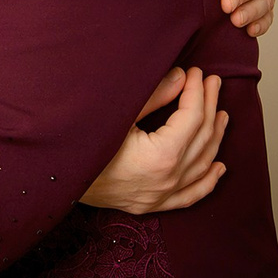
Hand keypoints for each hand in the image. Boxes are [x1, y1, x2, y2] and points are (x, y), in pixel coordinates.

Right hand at [79, 68, 228, 213]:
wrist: (55, 180)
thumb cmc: (81, 144)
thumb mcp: (116, 114)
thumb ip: (153, 96)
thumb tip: (181, 77)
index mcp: (162, 156)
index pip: (192, 117)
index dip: (197, 91)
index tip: (196, 72)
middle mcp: (168, 179)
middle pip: (202, 137)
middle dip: (209, 105)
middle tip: (211, 82)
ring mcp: (161, 196)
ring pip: (202, 165)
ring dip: (215, 137)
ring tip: (222, 114)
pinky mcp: (152, 205)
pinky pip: (191, 195)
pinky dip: (208, 180)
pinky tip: (219, 167)